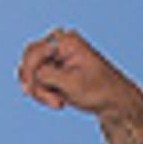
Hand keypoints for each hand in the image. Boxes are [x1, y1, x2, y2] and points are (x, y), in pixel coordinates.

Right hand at [19, 28, 142, 117]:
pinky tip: (57, 100)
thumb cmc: (99, 90)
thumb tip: (30, 73)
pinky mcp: (53, 70)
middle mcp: (59, 44)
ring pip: (30, 72)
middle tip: (52, 100)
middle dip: (35, 83)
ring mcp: (55, 57)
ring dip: (39, 90)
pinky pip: (35, 80)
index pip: (34, 51)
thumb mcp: (72, 84)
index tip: (32, 91)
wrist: (113, 101)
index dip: (30, 72)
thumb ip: (47, 75)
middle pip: (29, 60)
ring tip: (57, 102)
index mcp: (67, 41)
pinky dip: (41, 92)